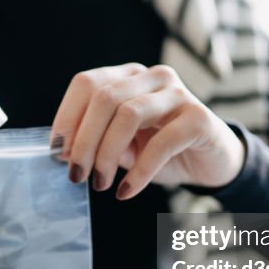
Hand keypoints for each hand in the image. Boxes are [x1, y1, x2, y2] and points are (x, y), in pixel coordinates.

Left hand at [51, 63, 245, 199]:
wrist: (212, 163)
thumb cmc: (161, 152)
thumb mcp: (123, 146)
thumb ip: (97, 141)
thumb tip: (63, 151)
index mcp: (129, 76)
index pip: (87, 83)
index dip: (67, 116)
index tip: (56, 152)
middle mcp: (152, 77)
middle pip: (104, 97)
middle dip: (83, 140)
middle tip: (76, 175)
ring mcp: (178, 93)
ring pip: (128, 113)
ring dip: (107, 154)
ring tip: (100, 184)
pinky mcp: (199, 117)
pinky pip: (161, 143)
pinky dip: (139, 172)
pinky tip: (127, 191)